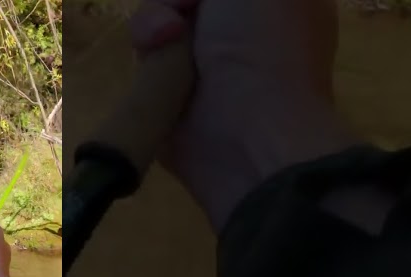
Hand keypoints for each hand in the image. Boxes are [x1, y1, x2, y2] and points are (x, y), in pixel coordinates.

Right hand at [133, 0, 366, 230]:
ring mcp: (205, 57)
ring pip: (160, 13)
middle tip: (188, 3)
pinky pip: (145, 52)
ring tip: (167, 39)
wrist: (244, 130)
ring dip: (157, 18)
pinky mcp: (170, 86)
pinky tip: (157, 58)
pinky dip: (147, 51)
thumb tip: (189, 14)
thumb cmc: (265, 41)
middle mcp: (242, 23)